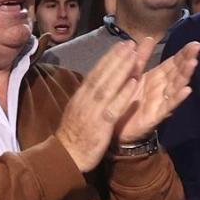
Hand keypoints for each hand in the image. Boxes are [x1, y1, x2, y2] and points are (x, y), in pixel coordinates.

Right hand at [55, 40, 143, 171]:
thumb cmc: (73, 134)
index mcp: (81, 96)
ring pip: (109, 86)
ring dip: (121, 69)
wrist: (65, 156)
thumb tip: (95, 82)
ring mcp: (93, 111)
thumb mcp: (77, 110)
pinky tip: (134, 83)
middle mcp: (86, 99)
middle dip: (116, 57)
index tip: (120, 45)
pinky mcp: (101, 124)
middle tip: (130, 42)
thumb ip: (87, 97)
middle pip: (102, 74)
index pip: (95, 72)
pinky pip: (114, 107)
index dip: (109, 58)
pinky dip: (123, 94)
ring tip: (134, 54)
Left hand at [114, 40, 199, 142]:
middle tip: (197, 47)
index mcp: (156, 78)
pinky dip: (178, 98)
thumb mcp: (133, 74)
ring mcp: (161, 102)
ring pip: (176, 86)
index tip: (194, 43)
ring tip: (194, 63)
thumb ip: (142, 57)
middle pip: (177, 72)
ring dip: (185, 75)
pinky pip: (168, 106)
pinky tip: (187, 90)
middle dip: (187, 59)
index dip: (183, 53)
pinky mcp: (156, 115)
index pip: (173, 63)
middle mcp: (162, 88)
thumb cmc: (126, 100)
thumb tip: (150, 38)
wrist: (115, 126)